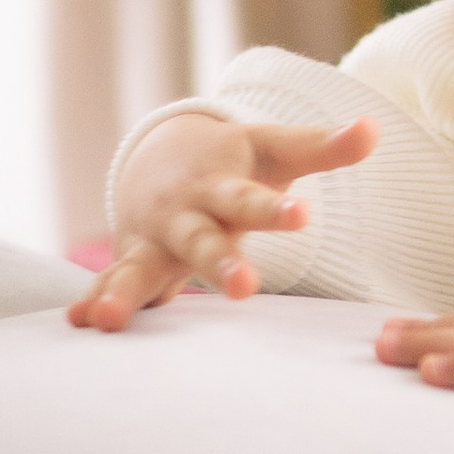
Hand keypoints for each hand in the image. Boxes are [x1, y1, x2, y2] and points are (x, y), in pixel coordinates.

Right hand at [68, 113, 379, 326]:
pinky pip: (110, 285)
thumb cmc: (234, 162)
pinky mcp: (132, 264)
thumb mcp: (274, 151)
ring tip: (108, 321)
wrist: (164, 157)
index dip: (276, 209)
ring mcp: (154, 241)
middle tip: (247, 288)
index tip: (302, 214)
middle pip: (203, 240)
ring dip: (123, 293)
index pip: (253, 198)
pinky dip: (93, 301)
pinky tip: (78, 324)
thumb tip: (375, 129)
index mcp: (223, 188)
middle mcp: (186, 214)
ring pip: (140, 269)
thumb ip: (323, 147)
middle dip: (220, 263)